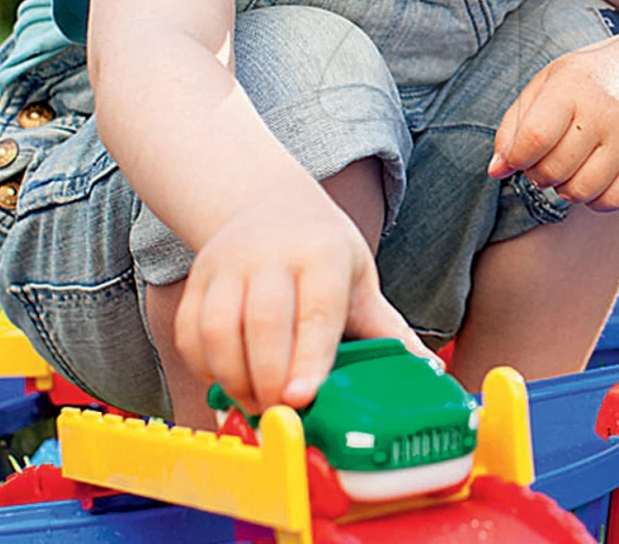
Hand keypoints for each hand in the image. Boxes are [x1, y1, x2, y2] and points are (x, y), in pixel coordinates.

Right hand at [174, 193, 437, 415]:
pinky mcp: (196, 281)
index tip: (303, 397)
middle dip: (270, 378)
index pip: (316, 310)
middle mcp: (271, 254)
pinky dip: (205, 366)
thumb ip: (385, 328)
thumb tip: (428, 369)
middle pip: (264, 324)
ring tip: (257, 401)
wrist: (269, 205)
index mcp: (323, 253)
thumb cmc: (322, 251)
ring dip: (234, 378)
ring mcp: (228, 265)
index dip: (308, 357)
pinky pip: (190, 333)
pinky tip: (229, 380)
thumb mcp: (360, 279)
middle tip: (282, 413)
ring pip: (218, 330)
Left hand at [488, 38, 618, 211]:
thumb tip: (496, 170)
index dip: (517, 158)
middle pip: (555, 170)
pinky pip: (612, 201)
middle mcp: (606, 111)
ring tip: (566, 171)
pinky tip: (591, 180)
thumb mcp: (545, 86)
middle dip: (538, 175)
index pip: (535, 138)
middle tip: (543, 162)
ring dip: (564, 190)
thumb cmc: (584, 82)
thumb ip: (514, 126)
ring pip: (582, 191)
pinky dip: (593, 201)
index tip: (517, 157)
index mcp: (573, 86)